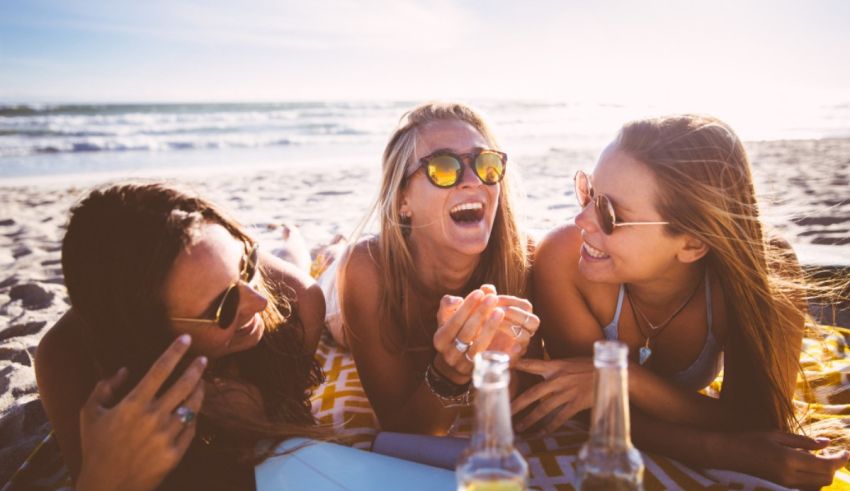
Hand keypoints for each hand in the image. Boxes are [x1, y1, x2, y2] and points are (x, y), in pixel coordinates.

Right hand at [76, 335, 206, 490]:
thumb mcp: (90, 414)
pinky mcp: (176, 452)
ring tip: (202, 381)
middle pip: (184, 384)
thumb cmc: (96, 447)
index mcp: (133, 404)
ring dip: (199, 390)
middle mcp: (153, 417)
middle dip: (196, 368)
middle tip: (203, 359)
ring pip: (192, 406)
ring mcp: (167, 435)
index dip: (175, 351)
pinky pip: (191, 428)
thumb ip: (104, 388)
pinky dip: (194, 416)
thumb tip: (124, 370)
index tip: (186, 339)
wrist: (107, 485)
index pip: (160, 369)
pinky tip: (194, 409)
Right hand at [433, 288, 503, 383]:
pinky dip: (503, 352)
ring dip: (490, 328)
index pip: (454, 322)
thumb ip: (448, 305)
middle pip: (467, 333)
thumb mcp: (445, 319)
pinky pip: (491, 361)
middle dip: (480, 314)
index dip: (466, 307)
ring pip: (479, 347)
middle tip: (492, 298)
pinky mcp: (478, 372)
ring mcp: (464, 364)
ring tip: (500, 311)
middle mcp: (450, 354)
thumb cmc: (451, 332)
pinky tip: (514, 343)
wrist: (452, 363)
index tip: (479, 292)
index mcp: (440, 339)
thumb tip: (457, 300)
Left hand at [485, 289, 539, 361]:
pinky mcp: (513, 358)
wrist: (471, 348)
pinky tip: (495, 342)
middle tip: (498, 311)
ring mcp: (520, 345)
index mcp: (521, 316)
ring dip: (510, 328)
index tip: (495, 298)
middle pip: (533, 320)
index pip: (526, 305)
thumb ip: (485, 297)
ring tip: (494, 324)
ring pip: (525, 336)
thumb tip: (486, 287)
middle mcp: (524, 330)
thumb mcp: (480, 309)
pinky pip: (516, 355)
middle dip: (515, 314)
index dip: (511, 300)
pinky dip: (508, 349)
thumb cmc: (479, 323)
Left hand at [511, 357, 594, 432]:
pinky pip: (559, 418)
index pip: (532, 364)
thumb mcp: (570, 362)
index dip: (517, 365)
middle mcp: (559, 379)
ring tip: (518, 427)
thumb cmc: (590, 366)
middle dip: (517, 404)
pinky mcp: (576, 404)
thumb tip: (541, 371)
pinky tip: (540, 434)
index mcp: (556, 366)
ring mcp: (567, 392)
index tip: (503, 368)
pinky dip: (548, 427)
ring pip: (543, 409)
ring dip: (530, 419)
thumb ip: (555, 368)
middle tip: (505, 411)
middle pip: (533, 393)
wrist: (612, 372)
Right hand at [716, 431, 848, 488]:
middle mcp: (790, 475)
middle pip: (825, 477)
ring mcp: (785, 483)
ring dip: (826, 473)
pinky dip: (815, 478)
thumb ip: (804, 441)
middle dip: (835, 467)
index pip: (825, 464)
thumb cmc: (750, 439)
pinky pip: (807, 486)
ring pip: (818, 484)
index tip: (846, 451)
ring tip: (826, 459)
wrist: (728, 455)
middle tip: (838, 454)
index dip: (840, 459)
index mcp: (789, 459)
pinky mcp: (781, 486)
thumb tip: (827, 442)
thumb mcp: (777, 434)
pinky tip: (811, 466)